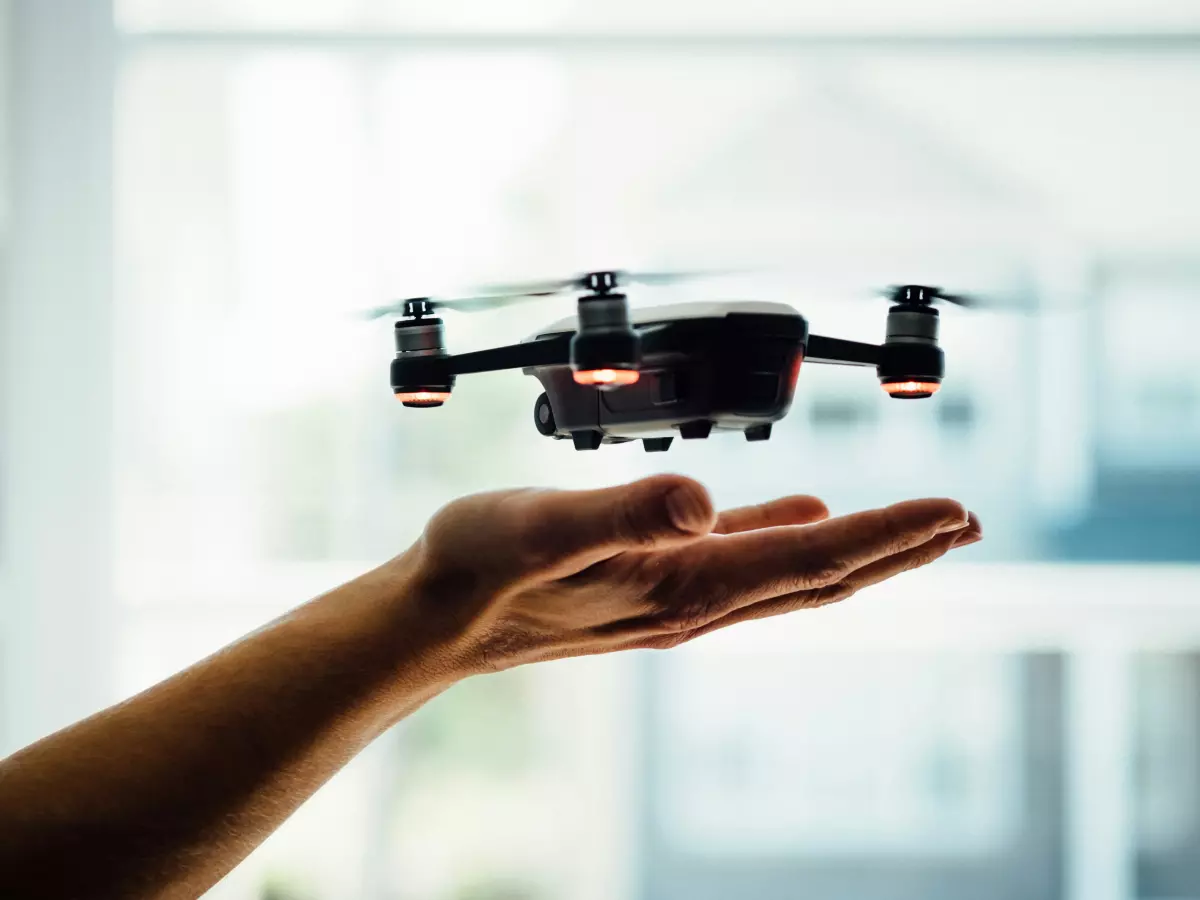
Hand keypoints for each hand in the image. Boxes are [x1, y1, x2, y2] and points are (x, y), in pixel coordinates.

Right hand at [402, 475, 980, 673]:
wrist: (435, 619)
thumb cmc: (477, 568)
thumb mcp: (541, 526)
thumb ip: (627, 508)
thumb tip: (710, 499)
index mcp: (683, 582)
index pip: (811, 556)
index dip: (886, 531)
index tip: (951, 510)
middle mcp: (694, 599)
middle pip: (821, 574)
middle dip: (897, 548)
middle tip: (962, 523)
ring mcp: (676, 595)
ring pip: (791, 571)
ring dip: (857, 549)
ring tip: (909, 528)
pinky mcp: (652, 581)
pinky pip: (743, 560)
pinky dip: (789, 536)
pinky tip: (801, 513)